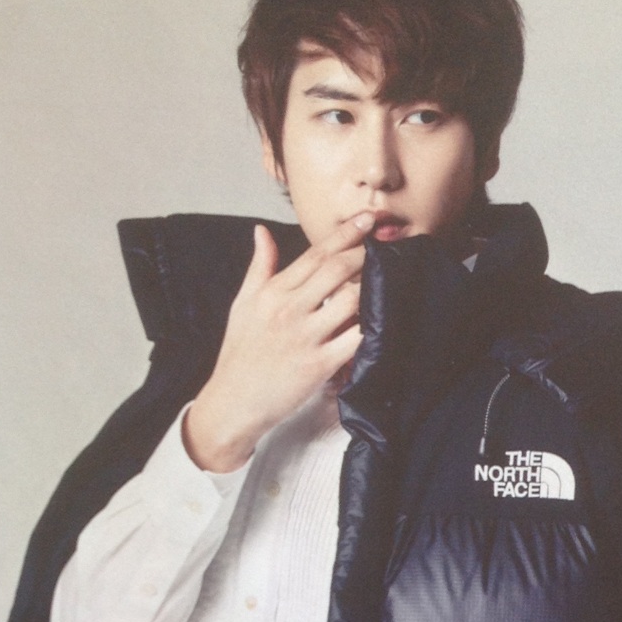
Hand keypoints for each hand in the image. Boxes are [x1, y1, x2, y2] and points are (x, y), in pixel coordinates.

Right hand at [183, 211, 373, 471]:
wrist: (233, 402)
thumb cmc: (240, 353)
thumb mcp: (242, 304)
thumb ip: (258, 266)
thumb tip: (261, 231)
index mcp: (273, 292)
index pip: (315, 254)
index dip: (345, 234)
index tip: (366, 220)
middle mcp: (289, 310)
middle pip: (337, 270)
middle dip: (365, 254)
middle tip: (383, 247)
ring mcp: (305, 338)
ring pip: (351, 301)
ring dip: (372, 288)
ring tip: (388, 282)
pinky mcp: (318, 366)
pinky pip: (354, 341)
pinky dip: (372, 328)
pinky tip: (385, 319)